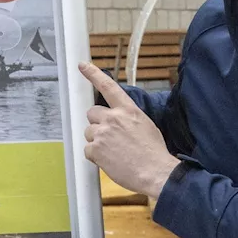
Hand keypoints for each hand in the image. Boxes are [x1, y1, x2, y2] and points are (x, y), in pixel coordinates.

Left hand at [79, 62, 179, 199]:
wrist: (155, 172)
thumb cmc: (153, 152)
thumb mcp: (145, 125)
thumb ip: (128, 118)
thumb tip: (118, 120)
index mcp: (127, 110)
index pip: (108, 86)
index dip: (93, 74)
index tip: (82, 65)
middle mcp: (113, 118)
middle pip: (92, 113)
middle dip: (97, 123)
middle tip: (109, 137)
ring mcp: (102, 133)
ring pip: (88, 133)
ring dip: (97, 141)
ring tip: (114, 152)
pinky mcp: (95, 149)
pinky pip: (88, 150)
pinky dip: (95, 157)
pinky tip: (110, 161)